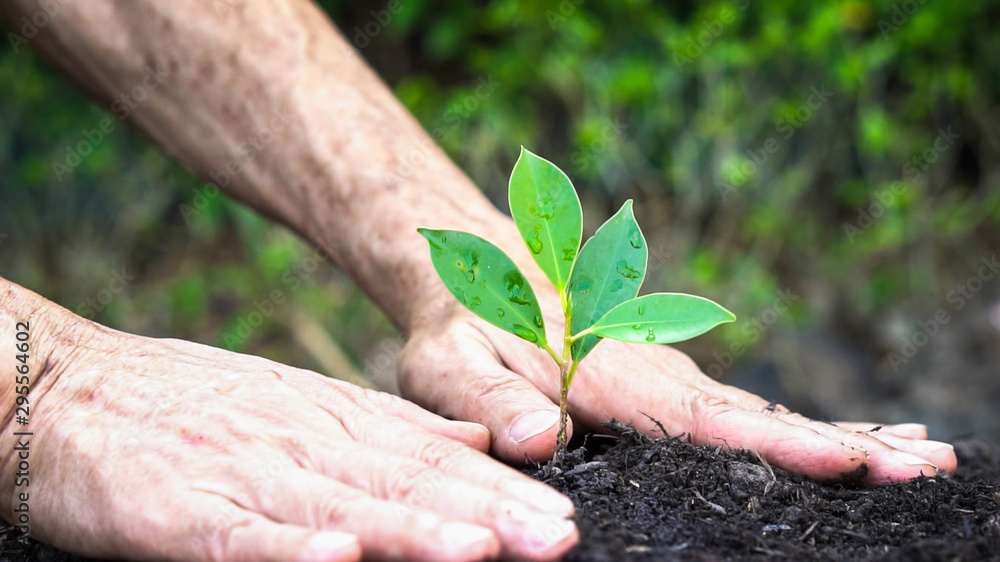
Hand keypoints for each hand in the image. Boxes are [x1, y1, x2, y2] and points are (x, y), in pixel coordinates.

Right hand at [2, 324, 576, 560]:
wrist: (75, 389)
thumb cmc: (196, 405)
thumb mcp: (307, 403)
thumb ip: (391, 430)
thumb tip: (478, 445)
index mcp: (335, 419)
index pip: (433, 461)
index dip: (502, 491)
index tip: (563, 517)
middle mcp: (302, 441)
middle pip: (405, 483)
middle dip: (487, 513)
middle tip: (556, 537)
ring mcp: (242, 473)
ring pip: (338, 504)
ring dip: (410, 529)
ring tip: (478, 548)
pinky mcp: (177, 510)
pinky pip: (238, 535)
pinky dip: (287, 546)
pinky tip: (336, 557)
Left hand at [399, 281, 956, 484]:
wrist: (472, 266)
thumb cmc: (461, 323)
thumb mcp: (452, 364)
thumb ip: (493, 400)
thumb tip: (546, 439)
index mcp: (611, 375)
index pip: (707, 419)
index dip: (779, 443)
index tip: (851, 461)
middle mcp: (654, 372)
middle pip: (758, 412)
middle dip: (844, 439)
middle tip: (930, 463)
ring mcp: (664, 374)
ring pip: (758, 408)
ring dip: (836, 431)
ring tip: (914, 453)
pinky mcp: (662, 379)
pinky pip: (736, 407)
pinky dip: (793, 423)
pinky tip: (835, 437)